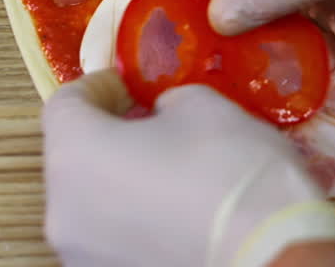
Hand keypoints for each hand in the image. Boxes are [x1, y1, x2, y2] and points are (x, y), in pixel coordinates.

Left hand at [42, 70, 334, 266]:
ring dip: (120, 181)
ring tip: (171, 171)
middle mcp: (62, 211)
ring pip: (91, 204)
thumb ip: (166, 102)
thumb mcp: (203, 105)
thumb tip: (160, 115)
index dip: (97, 87)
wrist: (272, 255)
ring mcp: (82, 255)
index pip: (65, 105)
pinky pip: (113, 238)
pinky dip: (135, 220)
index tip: (126, 84)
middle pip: (73, 158)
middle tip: (152, 123)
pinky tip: (178, 212)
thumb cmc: (232, 172)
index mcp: (75, 153)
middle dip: (109, 136)